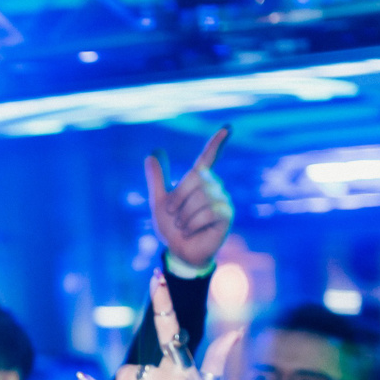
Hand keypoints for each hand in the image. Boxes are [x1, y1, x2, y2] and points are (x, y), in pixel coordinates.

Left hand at [147, 126, 232, 271]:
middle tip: (174, 215)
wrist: (179, 252)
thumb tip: (151, 153)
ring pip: (201, 196)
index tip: (227, 127)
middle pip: (196, 179)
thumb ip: (157, 179)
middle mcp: (213, 186)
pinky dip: (193, 223)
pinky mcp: (226, 215)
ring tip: (183, 226)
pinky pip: (208, 211)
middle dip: (179, 198)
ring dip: (184, 215)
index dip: (217, 142)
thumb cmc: (172, 228)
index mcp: (198, 181)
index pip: (208, 157)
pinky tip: (191, 231)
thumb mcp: (159, 203)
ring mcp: (222, 200)